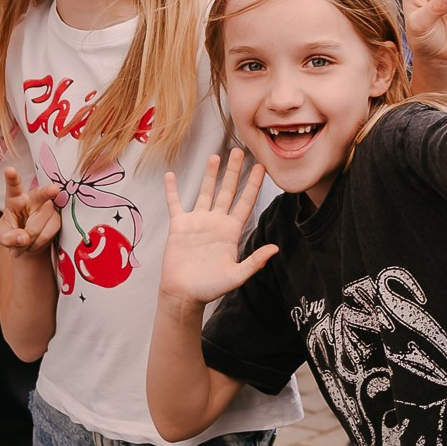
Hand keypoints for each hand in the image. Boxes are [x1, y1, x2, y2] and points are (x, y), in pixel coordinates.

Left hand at [0, 167, 63, 254]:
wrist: (29, 242)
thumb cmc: (12, 233)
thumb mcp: (2, 237)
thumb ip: (8, 238)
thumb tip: (24, 238)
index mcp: (16, 197)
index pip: (13, 186)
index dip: (12, 178)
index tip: (10, 170)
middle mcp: (34, 199)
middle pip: (41, 195)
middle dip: (48, 191)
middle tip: (54, 189)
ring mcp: (49, 208)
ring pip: (37, 227)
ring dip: (28, 241)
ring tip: (24, 242)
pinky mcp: (58, 220)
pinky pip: (46, 235)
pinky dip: (37, 244)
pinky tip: (33, 244)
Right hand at [159, 150, 277, 308]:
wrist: (184, 294)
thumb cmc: (210, 288)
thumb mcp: (236, 276)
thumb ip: (254, 262)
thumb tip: (275, 249)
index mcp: (232, 231)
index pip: (246, 202)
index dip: (253, 185)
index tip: (262, 167)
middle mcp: (216, 222)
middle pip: (227, 191)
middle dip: (234, 171)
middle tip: (240, 151)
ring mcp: (197, 221)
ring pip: (205, 192)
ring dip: (209, 174)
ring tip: (215, 156)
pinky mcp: (179, 225)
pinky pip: (175, 203)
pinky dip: (172, 189)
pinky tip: (171, 175)